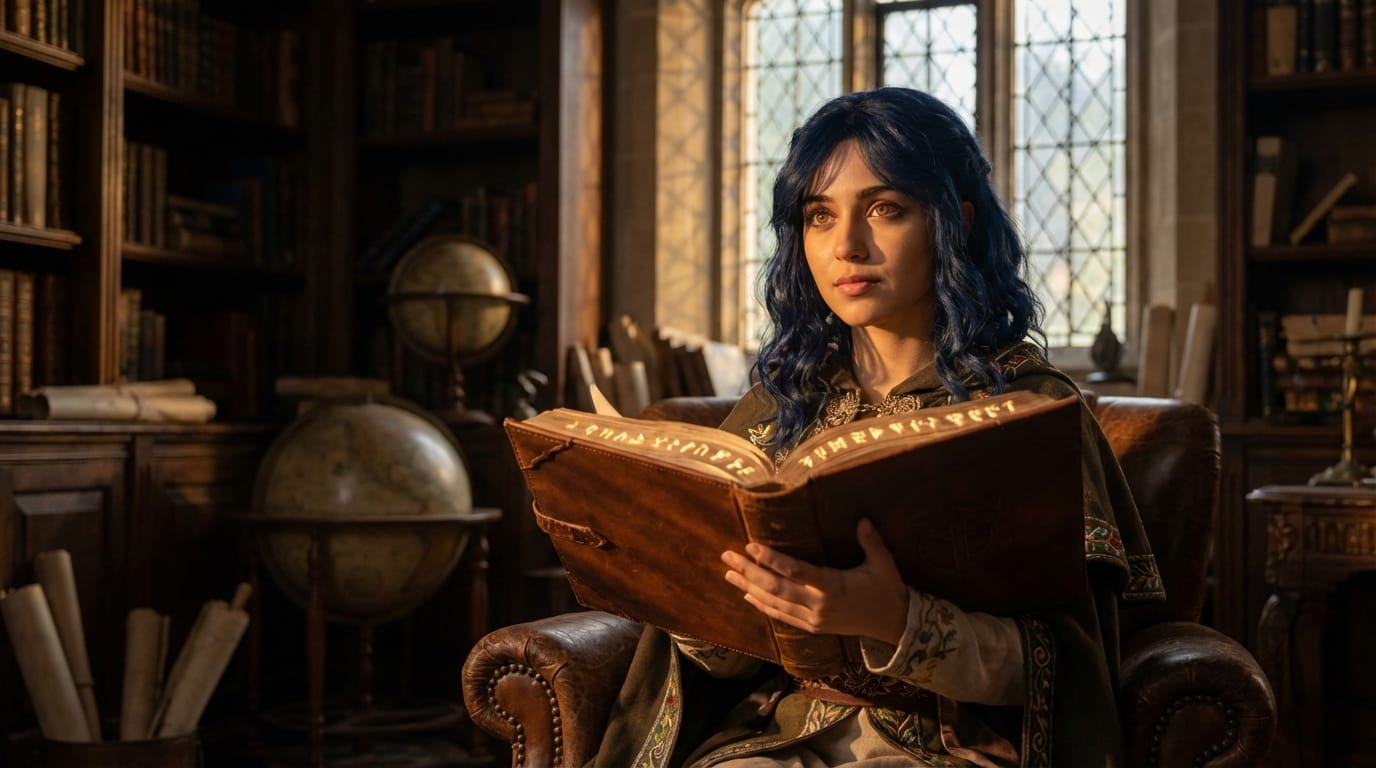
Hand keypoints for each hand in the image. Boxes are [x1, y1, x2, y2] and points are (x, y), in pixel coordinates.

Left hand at [721, 518, 908, 644]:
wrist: (894, 626)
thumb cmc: (887, 590)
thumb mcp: (883, 564)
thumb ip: (871, 542)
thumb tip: (862, 519)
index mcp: (833, 587)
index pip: (796, 571)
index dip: (772, 560)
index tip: (751, 546)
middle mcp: (818, 605)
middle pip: (776, 588)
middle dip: (749, 572)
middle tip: (727, 556)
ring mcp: (814, 619)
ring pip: (774, 603)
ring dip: (749, 587)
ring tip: (729, 573)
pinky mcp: (813, 628)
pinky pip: (782, 617)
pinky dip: (763, 605)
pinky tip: (747, 595)